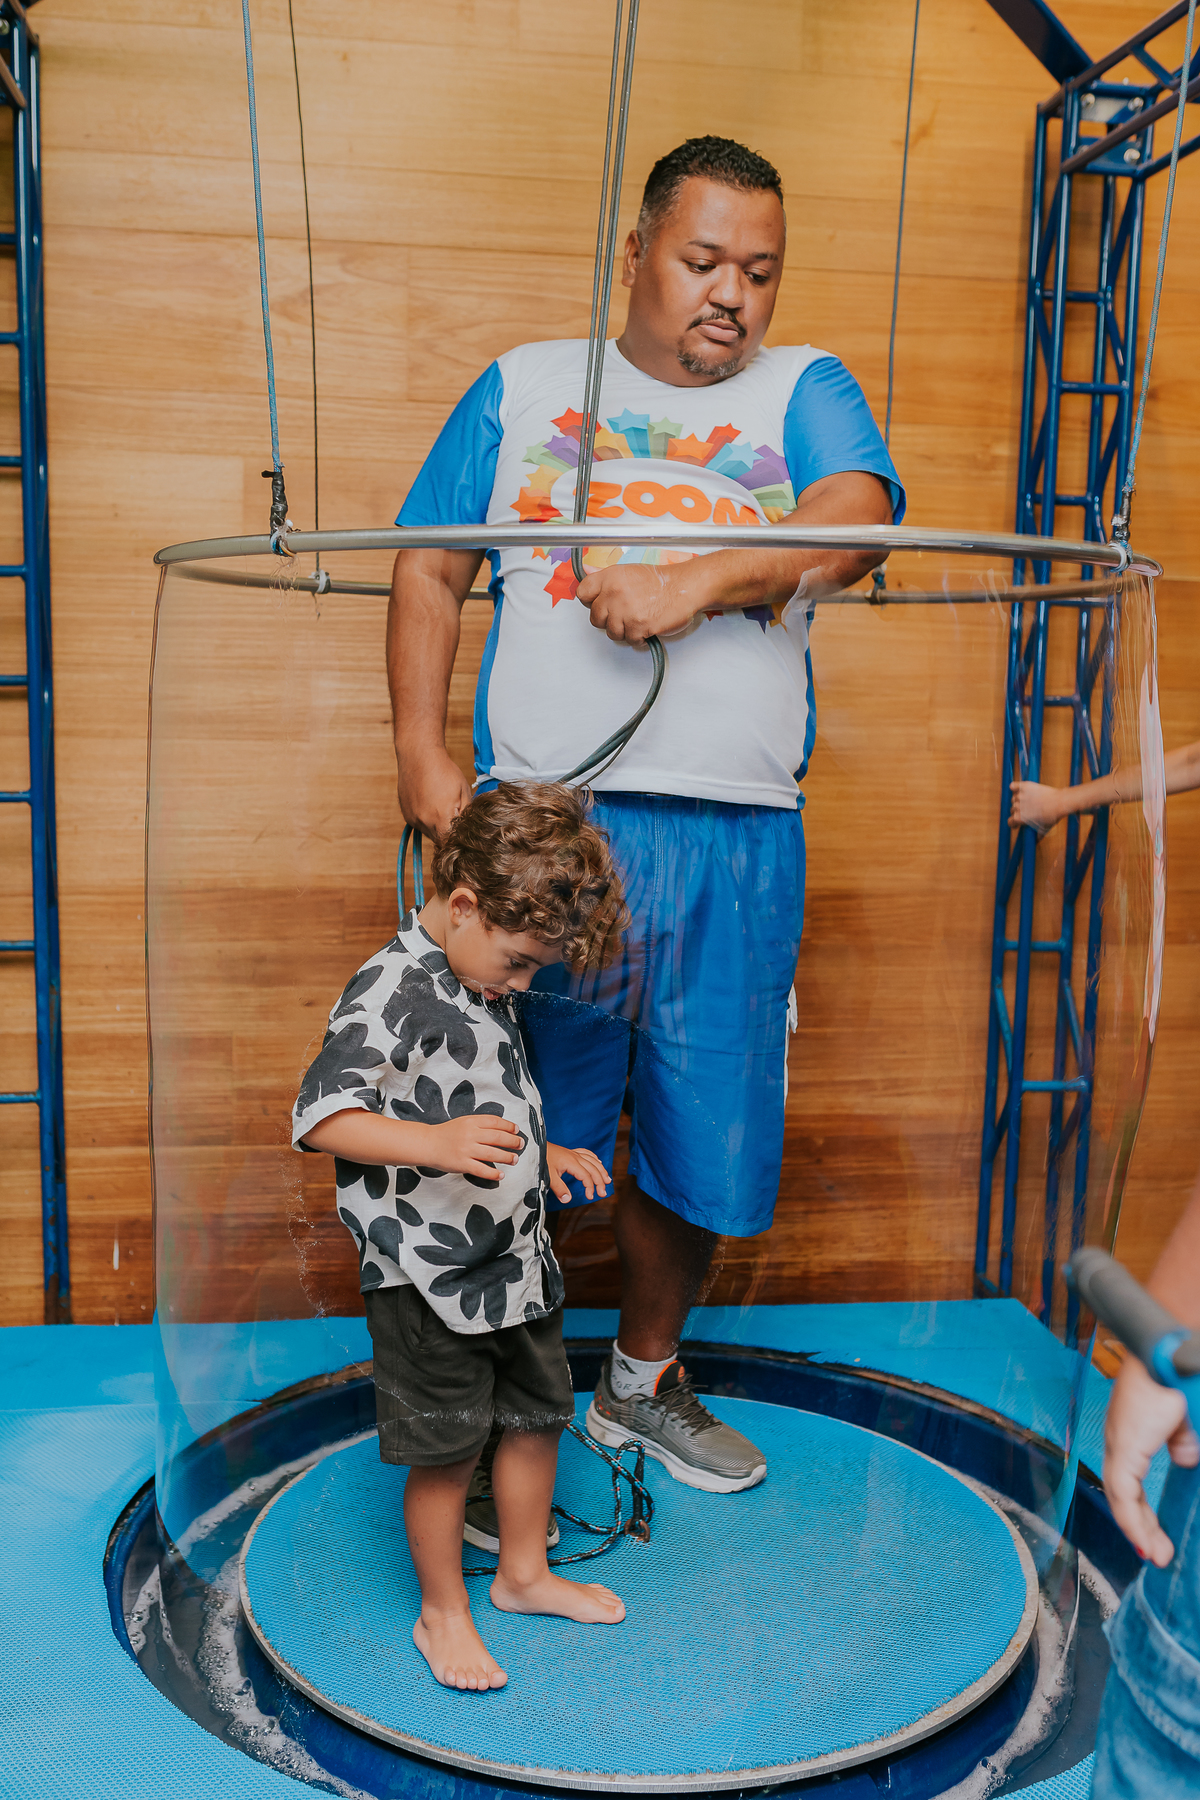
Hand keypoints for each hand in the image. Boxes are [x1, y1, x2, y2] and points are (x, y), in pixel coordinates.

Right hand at [397, 745, 471, 840]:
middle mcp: (424, 821)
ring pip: (429, 834)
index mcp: (440, 818)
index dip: (458, 843)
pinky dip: (427, 821)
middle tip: (456, 821)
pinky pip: (420, 825)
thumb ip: (467, 814)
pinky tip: (432, 805)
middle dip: (449, 835)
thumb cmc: (444, 771)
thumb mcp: (464, 791)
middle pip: (439, 841)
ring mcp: (413, 819)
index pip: (450, 844)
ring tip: (442, 809)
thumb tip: (471, 830)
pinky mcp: (407, 815)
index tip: (463, 839)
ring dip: (437, 828)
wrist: (418, 756)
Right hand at [423, 1114, 522, 1183]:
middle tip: (521, 1144)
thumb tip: (502, 1129)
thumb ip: (480, 1124)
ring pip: (493, 1153)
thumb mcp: (463, 1122)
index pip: (495, 1122)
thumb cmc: (446, 1133)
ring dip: (507, 1157)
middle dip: (513, 1141)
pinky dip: (494, 1173)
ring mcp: (466, 1150)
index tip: (517, 1130)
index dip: (509, 1126)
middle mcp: (470, 1134)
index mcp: (471, 1121)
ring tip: (515, 1159)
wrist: (428, 1144)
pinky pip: (482, 1170)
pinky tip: (501, 1175)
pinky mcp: (462, 1164)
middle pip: (498, 1137)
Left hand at [546, 1143, 610, 1202]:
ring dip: (601, 1170)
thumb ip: (559, 1188)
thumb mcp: (548, 1176)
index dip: (590, 1187)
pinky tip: (598, 1162)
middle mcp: (575, 1156)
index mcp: (571, 1162)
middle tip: (603, 1193)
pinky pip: (587, 1153)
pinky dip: (594, 1159)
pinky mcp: (569, 1152)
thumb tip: (568, 1200)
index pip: (587, 1176)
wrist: (533, 1146)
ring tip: (608, 1179)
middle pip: (593, 1169)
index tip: (590, 1197)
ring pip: (592, 1161)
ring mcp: (573, 1153)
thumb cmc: (540, 1160)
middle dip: (600, 1181)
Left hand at [576, 561, 698, 643]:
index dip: (590, 602)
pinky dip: (638, 638)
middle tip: (623, 616)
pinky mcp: (638, 625)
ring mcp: (626, 610)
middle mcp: (614, 592)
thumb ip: (607, 578)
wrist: (685, 587)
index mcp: (610, 577)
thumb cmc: (661, 581)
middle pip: (596, 617)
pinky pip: (630, 641)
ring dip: (624, 631)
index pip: (583, 593)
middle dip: (609, 620)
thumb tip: (588, 575)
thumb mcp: (629, 572)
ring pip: (612, 632)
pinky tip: (646, 628)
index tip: (599, 605)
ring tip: (636, 621)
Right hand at [1009, 780, 1062, 831]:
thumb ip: (1038, 836)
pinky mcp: (1024, 786)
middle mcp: (1017, 807)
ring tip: (1028, 800)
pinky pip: (1013, 786)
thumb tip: (1036, 842)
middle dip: (1018, 811)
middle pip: (1013, 810)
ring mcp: (1020, 796)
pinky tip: (1019, 789)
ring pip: (1014, 799)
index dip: (1015, 823)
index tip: (1019, 823)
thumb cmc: (1052, 816)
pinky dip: (1015, 787)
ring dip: (1019, 800)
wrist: (1060, 802)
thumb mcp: (1045, 828)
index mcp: (1019, 818)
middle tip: (1028, 810)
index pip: (1010, 822)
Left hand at [1104, 1354, 1199, 1565]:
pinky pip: (1123, 1492)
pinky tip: (1143, 1540)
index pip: (1132, 1479)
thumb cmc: (1179, 1380)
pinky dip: (1132, 1520)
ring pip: (1120, 1495)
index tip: (1155, 1535)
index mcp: (1134, 1430)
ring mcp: (1120, 1440)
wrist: (1172, 1358)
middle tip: (1157, 1553)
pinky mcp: (1124, 1445)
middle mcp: (1121, 1436)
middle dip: (1141, 1525)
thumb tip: (1184, 1458)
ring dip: (1138, 1528)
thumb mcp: (1185, 1418)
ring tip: (1155, 1554)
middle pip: (1124, 1492)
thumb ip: (1181, 1439)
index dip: (1142, 1509)